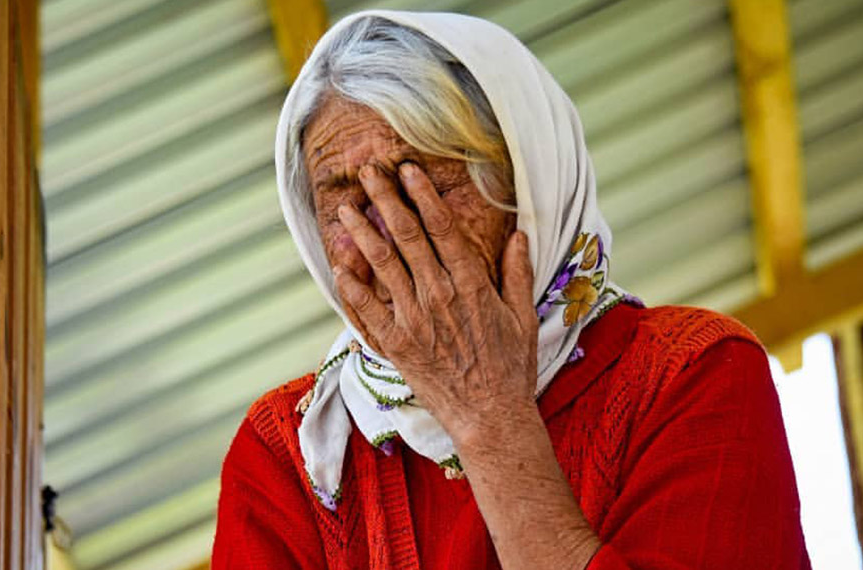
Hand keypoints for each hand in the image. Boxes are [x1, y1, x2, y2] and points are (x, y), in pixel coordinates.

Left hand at [332, 161, 539, 442]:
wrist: (491, 416)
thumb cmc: (511, 367)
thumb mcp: (524, 315)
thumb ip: (517, 272)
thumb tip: (520, 233)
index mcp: (471, 284)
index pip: (442, 228)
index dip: (422, 195)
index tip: (408, 170)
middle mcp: (439, 295)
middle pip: (407, 236)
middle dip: (386, 199)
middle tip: (368, 172)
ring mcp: (415, 320)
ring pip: (383, 265)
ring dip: (362, 233)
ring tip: (346, 207)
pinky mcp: (397, 345)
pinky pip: (367, 309)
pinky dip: (351, 285)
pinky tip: (338, 264)